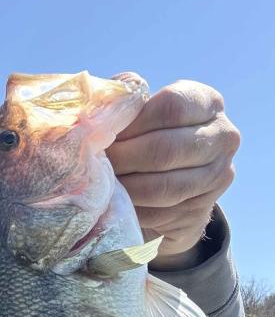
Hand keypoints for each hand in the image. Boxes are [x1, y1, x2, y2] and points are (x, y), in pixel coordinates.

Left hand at [105, 75, 239, 267]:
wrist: (171, 185)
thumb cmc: (146, 138)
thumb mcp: (141, 113)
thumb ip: (127, 104)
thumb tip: (102, 107)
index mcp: (207, 102)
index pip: (171, 106)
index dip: (132, 122)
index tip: (102, 133)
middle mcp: (223, 137)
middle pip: (166, 149)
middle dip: (123, 158)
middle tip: (93, 163)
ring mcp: (217, 177)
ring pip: (163, 187)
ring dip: (124, 188)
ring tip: (99, 184)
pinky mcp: (201, 210)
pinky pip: (159, 214)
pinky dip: (130, 211)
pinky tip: (112, 205)